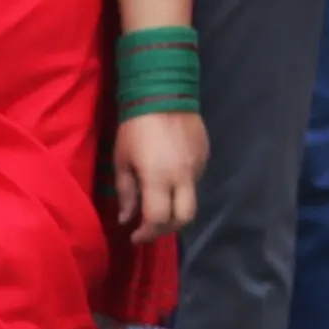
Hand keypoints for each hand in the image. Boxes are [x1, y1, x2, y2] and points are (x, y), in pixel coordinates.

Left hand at [107, 110, 206, 235]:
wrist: (164, 93)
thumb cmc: (135, 128)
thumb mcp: (122, 160)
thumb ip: (126, 193)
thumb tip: (127, 218)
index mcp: (159, 178)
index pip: (158, 219)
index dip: (146, 234)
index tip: (134, 236)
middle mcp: (183, 177)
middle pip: (184, 218)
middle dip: (167, 229)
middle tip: (151, 227)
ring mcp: (198, 167)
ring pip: (191, 199)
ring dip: (174, 207)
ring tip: (158, 200)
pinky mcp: (205, 156)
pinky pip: (194, 180)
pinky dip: (181, 187)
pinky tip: (169, 177)